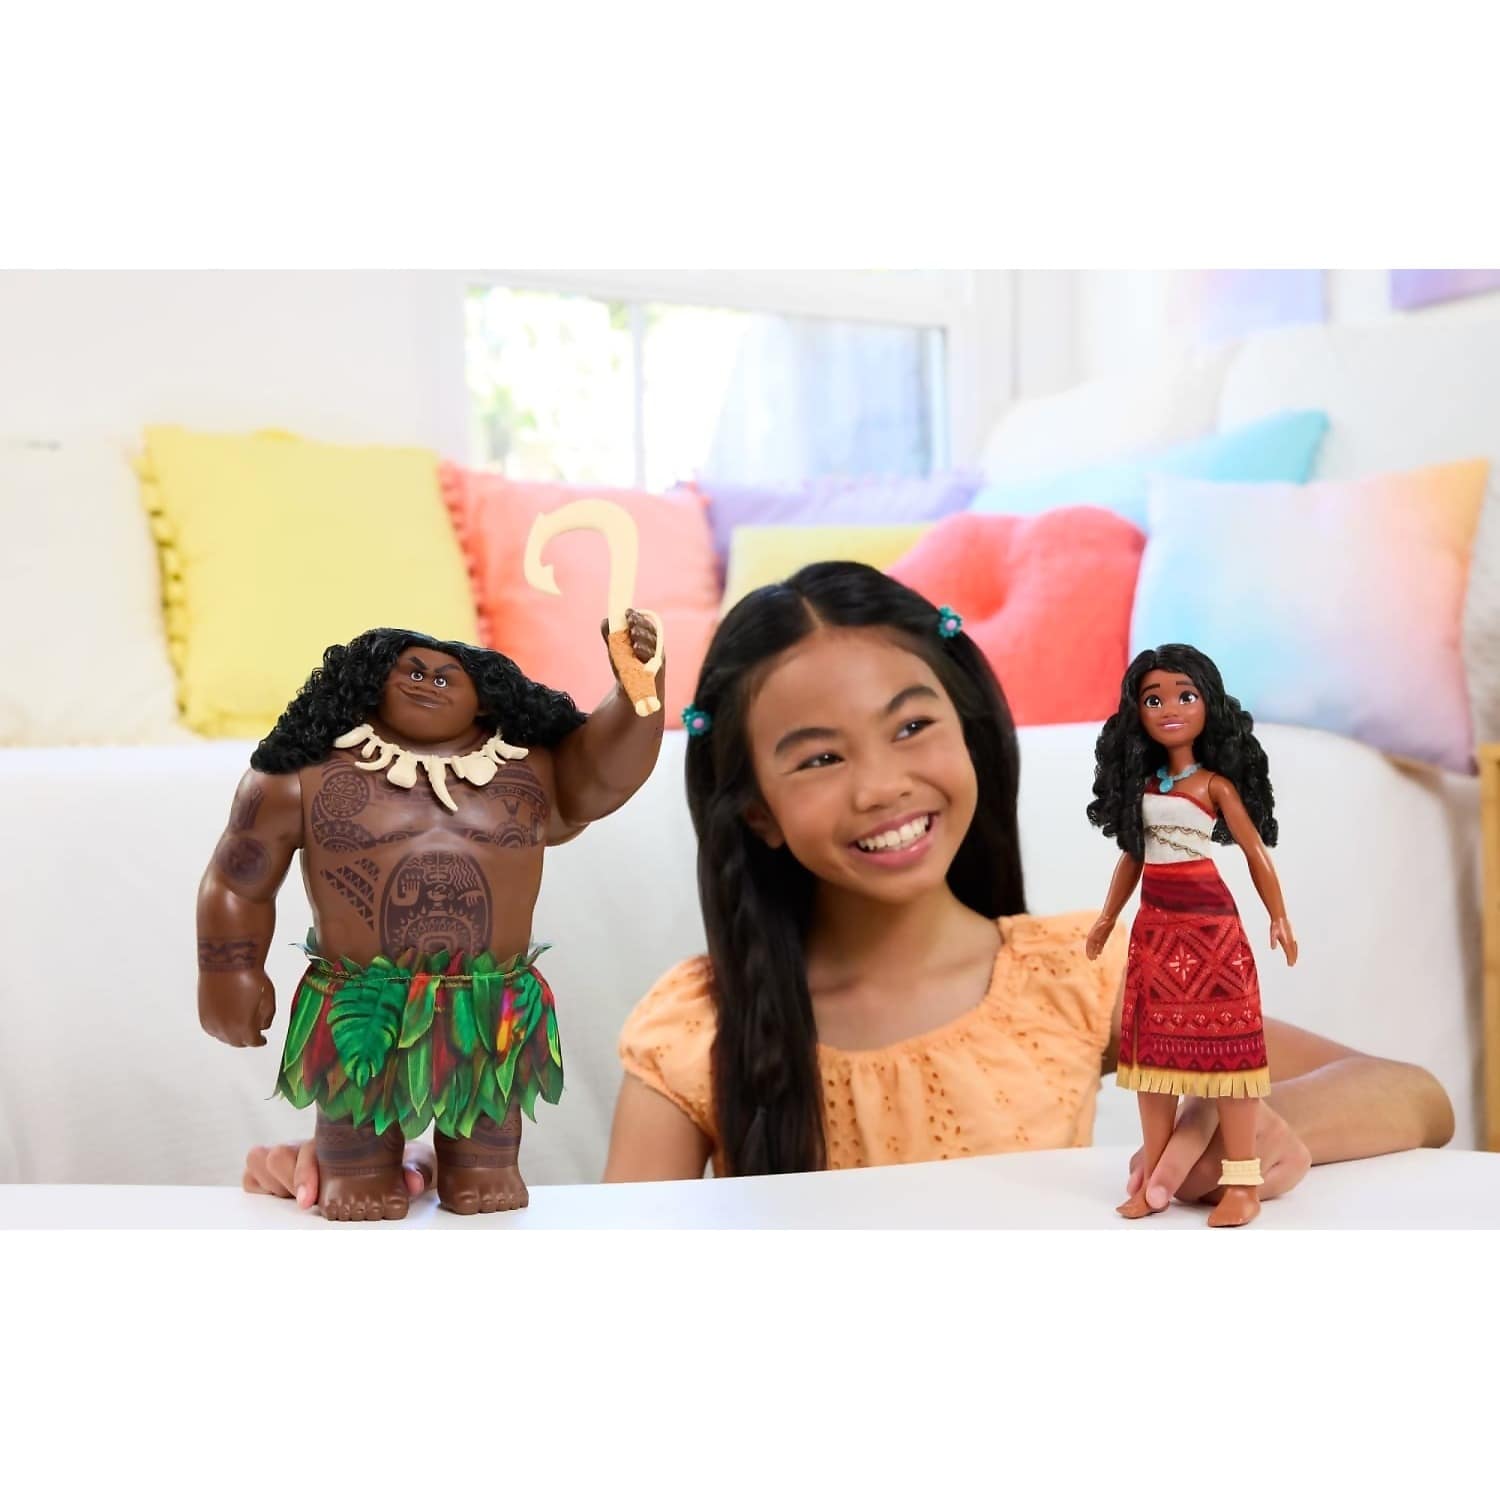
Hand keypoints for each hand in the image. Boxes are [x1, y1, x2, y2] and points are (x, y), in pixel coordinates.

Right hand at [199, 969, 274, 1046]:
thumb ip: (267, 1016)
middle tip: (252, 1032)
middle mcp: (225, 1029)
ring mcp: (212, 1022)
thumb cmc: (249, 976)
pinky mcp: (203, 1015)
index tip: (262, 1039)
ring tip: (240, 1025)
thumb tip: (262, 1026)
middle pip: (237, 1042)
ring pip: (223, 1037)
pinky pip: (212, 1029)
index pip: (253, 1042)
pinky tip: (227, 1021)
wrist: (227, 961)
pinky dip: (220, 1028)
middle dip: (246, 1038)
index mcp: (244, 1027)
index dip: (259, 1041)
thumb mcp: (268, 997)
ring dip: (232, 1034)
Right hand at [242, 1137, 437, 1208]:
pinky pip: (252, 1176)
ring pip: (260, 1160)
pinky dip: (258, 1188)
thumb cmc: (399, 1164)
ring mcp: (292, 1160)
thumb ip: (415, 1170)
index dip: (303, 1174)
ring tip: (294, 1204)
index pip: (308, 1146)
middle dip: (288, 1181)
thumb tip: (413, 1183)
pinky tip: (277, 1204)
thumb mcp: (414, 1164)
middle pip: (277, 1154)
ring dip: (272, 1184)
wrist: (396, 1172)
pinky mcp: (278, 1178)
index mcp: (339, 1136)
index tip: (308, 1201)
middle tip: (306, 1204)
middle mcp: (311, 1145)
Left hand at [600, 608, 659, 674]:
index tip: (627, 613)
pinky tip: (636, 648)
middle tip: (630, 621)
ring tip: (633, 633)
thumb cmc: (625, 665)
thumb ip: (610, 633)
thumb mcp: (616, 648)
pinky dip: (645, 652)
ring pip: (652, 644)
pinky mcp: (656, 669)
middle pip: (650, 631)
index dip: (637, 616)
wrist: (629, 690)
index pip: (644, 623)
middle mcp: (654, 645)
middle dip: (640, 624)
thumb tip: (606, 620)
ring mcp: (656, 657)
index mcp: (646, 637)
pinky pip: (653, 659)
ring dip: (643, 637)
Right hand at [1085, 916, 1114, 960]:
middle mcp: (1094, 935)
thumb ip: (1104, 922)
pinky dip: (1098, 948)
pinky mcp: (1102, 936)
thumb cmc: (1108, 918)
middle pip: (1091, 944)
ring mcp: (1098, 936)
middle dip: (1090, 952)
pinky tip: (1099, 953)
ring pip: (1094, 945)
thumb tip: (1106, 921)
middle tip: (1091, 959)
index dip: (1089, 949)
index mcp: (1094, 932)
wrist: (1109, 915)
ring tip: (1094, 959)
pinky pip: (1099, 944)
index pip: (1090, 942)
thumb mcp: (1106, 920)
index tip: (1090, 955)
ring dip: (1093, 951)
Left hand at [1125, 1098, 1311, 1209]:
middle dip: (1183, 1189)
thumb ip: (1151, 1156)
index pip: (1183, 1136)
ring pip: (1229, 1187)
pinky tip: (1234, 1180)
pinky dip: (1237, 1199)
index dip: (1165, 1168)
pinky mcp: (1296, 1154)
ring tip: (1204, 1178)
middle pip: (1207, 1168)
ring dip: (1206, 1195)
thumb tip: (1133, 1190)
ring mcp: (1274, 1129)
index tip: (1150, 1198)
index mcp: (1204, 1092)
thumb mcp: (1177, 1127)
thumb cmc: (1209, 1126)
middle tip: (1167, 1195)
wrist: (1268, 1116)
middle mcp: (1243, 1104)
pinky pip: (1258, 1195)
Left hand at [1270, 916, 1297, 965]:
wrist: (1280, 918)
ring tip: (1294, 959)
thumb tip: (1273, 948)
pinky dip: (1295, 948)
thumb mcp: (1273, 934)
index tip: (1290, 964)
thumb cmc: (1276, 925)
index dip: (1290, 958)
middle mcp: (1290, 940)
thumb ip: (1273, 941)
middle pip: (1293, 951)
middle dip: (1293, 958)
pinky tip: (1294, 949)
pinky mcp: (1291, 935)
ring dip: (1295, 954)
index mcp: (1286, 940)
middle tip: (1292, 964)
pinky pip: (1294, 944)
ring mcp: (1291, 937)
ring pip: (1294, 947)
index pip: (1289, 952)